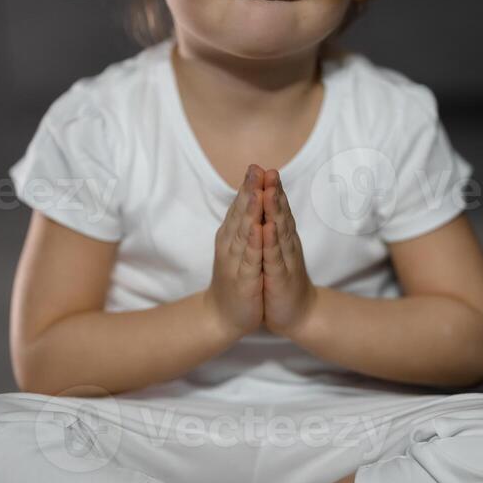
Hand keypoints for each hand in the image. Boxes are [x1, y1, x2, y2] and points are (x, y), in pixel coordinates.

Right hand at [204, 165, 263, 338]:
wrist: (223, 316)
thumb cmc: (235, 279)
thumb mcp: (240, 248)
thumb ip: (242, 224)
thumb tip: (248, 197)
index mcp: (232, 237)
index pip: (240, 207)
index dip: (248, 187)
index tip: (256, 166)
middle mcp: (231, 246)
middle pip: (241, 215)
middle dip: (249, 192)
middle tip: (255, 170)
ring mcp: (236, 263)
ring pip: (244, 234)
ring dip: (250, 213)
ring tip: (256, 194)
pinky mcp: (245, 281)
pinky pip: (250, 260)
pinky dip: (254, 245)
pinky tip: (259, 231)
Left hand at [259, 167, 317, 337]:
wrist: (296, 314)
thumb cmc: (281, 280)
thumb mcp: (274, 251)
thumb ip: (272, 227)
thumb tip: (265, 204)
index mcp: (281, 237)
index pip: (275, 208)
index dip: (268, 188)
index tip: (258, 167)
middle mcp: (286, 244)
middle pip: (280, 213)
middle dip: (273, 192)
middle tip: (269, 170)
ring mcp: (285, 260)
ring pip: (279, 231)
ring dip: (274, 210)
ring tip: (269, 191)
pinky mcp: (281, 278)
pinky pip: (274, 258)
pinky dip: (270, 242)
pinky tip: (266, 228)